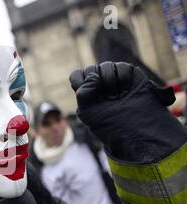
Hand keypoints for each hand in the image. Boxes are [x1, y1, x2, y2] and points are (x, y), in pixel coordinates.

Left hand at [68, 62, 183, 161]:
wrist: (136, 128)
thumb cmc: (110, 124)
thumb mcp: (89, 113)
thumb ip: (83, 95)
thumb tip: (92, 76)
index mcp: (86, 92)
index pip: (77, 75)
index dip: (81, 82)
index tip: (89, 96)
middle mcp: (98, 82)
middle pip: (91, 69)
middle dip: (98, 85)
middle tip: (108, 99)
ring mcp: (114, 77)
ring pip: (106, 66)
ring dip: (111, 83)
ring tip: (118, 96)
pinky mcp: (130, 73)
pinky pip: (122, 67)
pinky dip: (123, 79)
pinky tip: (127, 90)